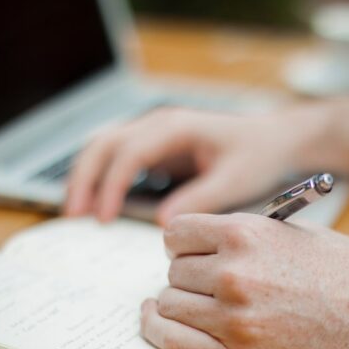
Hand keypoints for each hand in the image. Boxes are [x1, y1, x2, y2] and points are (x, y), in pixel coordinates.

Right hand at [64, 107, 322, 223]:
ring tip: (75, 212)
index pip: (130, 152)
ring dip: (85, 176)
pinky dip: (101, 177)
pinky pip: (118, 157)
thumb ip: (200, 200)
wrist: (275, 139)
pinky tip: (96, 204)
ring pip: (105, 146)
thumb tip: (163, 224)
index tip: (103, 218)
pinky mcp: (156, 147)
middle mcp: (159, 124)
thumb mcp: (235, 181)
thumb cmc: (258, 156)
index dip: (111, 185)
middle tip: (73, 216)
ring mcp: (155, 133)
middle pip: (105, 143)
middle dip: (83, 177)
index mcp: (177, 127)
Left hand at [140, 213, 348, 348]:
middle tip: (205, 280)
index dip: (182, 242)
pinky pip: (174, 342)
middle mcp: (233, 274)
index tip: (188, 251)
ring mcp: (235, 319)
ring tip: (197, 303)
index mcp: (246, 234)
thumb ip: (243, 235)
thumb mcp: (293, 232)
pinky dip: (161, 330)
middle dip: (186, 274)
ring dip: (178, 302)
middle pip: (173, 271)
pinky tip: (161, 321)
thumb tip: (203, 243)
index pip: (176, 233)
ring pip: (169, 304)